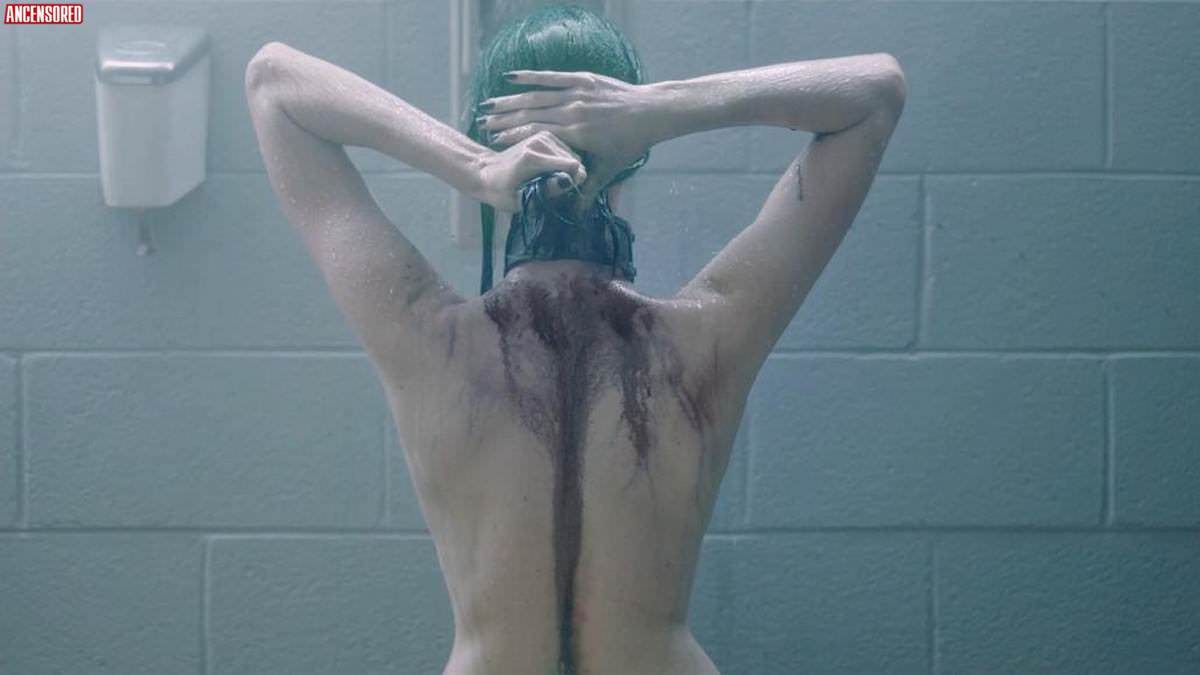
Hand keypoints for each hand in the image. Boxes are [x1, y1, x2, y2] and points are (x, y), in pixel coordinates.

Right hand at [476, 69, 658, 178]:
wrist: (652, 112)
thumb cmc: (631, 143)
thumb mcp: (610, 170)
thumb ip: (589, 190)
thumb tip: (575, 214)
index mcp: (576, 134)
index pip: (535, 135)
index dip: (512, 137)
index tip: (493, 141)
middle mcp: (573, 111)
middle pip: (530, 114)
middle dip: (504, 119)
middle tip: (482, 122)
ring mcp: (577, 93)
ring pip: (536, 96)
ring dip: (510, 100)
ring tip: (489, 104)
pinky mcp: (582, 79)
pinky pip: (551, 77)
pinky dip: (530, 77)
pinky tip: (510, 77)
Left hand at [477, 130, 587, 212]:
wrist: (485, 171)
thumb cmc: (500, 190)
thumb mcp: (521, 200)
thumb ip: (546, 191)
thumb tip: (569, 182)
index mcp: (532, 157)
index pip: (570, 167)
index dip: (572, 181)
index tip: (561, 192)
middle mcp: (540, 141)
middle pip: (574, 162)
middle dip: (568, 176)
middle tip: (552, 187)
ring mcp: (544, 135)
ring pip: (573, 157)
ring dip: (566, 170)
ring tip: (548, 179)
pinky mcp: (546, 134)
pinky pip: (567, 152)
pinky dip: (562, 163)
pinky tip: (549, 170)